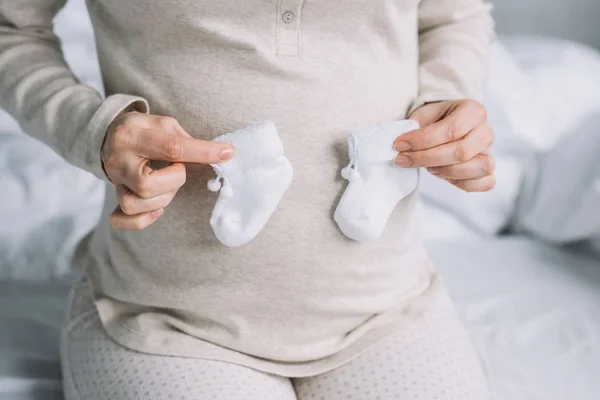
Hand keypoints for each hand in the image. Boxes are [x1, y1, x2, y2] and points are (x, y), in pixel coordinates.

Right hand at [101, 112, 233, 229]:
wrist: (111, 135)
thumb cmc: (145, 130)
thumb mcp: (165, 125)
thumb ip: (188, 142)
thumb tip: (220, 156)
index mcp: (133, 136)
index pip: (171, 148)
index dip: (203, 152)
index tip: (227, 153)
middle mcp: (119, 161)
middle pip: (148, 185)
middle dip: (174, 180)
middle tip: (176, 168)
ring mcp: (115, 182)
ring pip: (135, 204)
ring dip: (162, 198)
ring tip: (166, 183)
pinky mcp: (115, 197)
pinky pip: (121, 220)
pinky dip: (143, 220)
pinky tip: (157, 209)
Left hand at [393, 100, 495, 191]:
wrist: (443, 125)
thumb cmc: (433, 120)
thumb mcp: (422, 116)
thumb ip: (415, 129)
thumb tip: (402, 146)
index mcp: (473, 111)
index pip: (452, 129)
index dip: (423, 140)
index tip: (399, 145)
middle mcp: (485, 131)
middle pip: (461, 152)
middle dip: (427, 158)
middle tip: (404, 159)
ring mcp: (488, 152)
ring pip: (477, 167)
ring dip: (446, 172)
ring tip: (428, 168)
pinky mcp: (487, 170)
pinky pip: (486, 183)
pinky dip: (465, 184)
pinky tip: (446, 177)